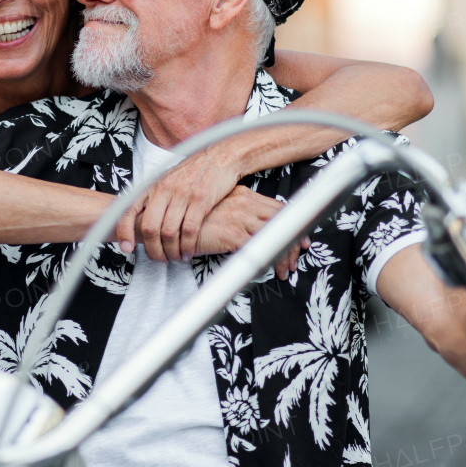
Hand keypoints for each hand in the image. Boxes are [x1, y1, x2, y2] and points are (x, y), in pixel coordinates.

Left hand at [116, 147, 240, 262]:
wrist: (221, 156)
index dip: (124, 231)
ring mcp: (182, 194)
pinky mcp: (200, 200)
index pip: (129, 209)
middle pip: (149, 227)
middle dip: (152, 249)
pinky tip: (188, 252)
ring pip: (168, 232)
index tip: (126, 247)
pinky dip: (187, 246)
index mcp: (153, 185)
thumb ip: (155, 197)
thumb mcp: (168, 179)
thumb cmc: (195, 170)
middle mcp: (164, 189)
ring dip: (171, 251)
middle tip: (159, 259)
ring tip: (175, 258)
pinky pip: (189, 230)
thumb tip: (142, 216)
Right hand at [131, 185, 303, 278]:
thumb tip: (249, 228)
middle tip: (297, 257)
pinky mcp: (232, 233)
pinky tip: (271, 271)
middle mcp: (244, 202)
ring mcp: (239, 217)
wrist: (164, 221)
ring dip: (284, 255)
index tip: (300, 240)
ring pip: (274, 235)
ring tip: (284, 271)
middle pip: (281, 220)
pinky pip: (260, 248)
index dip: (291, 224)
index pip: (276, 207)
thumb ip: (234, 213)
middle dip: (294, 241)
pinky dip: (269, 261)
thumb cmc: (187, 219)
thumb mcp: (216, 209)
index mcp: (242, 194)